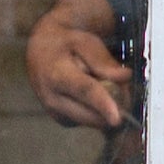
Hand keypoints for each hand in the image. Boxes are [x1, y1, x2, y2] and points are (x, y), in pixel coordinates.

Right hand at [26, 0, 133, 129]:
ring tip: (98, 84)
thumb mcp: (83, 42)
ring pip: (94, 121)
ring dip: (106, 108)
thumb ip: (103, 60)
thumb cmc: (64, 44)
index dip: (102, 104)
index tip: (116, 119)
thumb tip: (125, 77)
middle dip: (114, 106)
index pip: (83, 91)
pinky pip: (90, 122)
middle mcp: (53, 99)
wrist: (38, 53)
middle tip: (120, 85)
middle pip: (92, 114)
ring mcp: (56, 113)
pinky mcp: (63, 121)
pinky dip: (97, 111)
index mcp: (57, 74)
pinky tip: (90, 94)